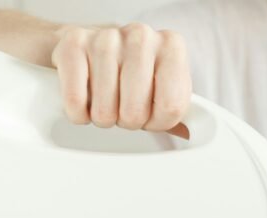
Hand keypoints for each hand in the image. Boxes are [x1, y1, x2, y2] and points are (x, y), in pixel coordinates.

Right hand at [50, 22, 190, 132]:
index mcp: (171, 46)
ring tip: (105, 100)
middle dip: (128, 120)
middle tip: (123, 107)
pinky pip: (76, 100)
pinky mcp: (73, 44)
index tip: (151, 115)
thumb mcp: (162, 89)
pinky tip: (84, 99)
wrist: (88, 48)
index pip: (171, 106)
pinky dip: (78, 112)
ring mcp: (106, 37)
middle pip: (136, 111)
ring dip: (102, 116)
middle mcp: (142, 36)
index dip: (158, 122)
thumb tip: (192, 133)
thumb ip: (176, 110)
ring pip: (105, 110)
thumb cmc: (130, 73)